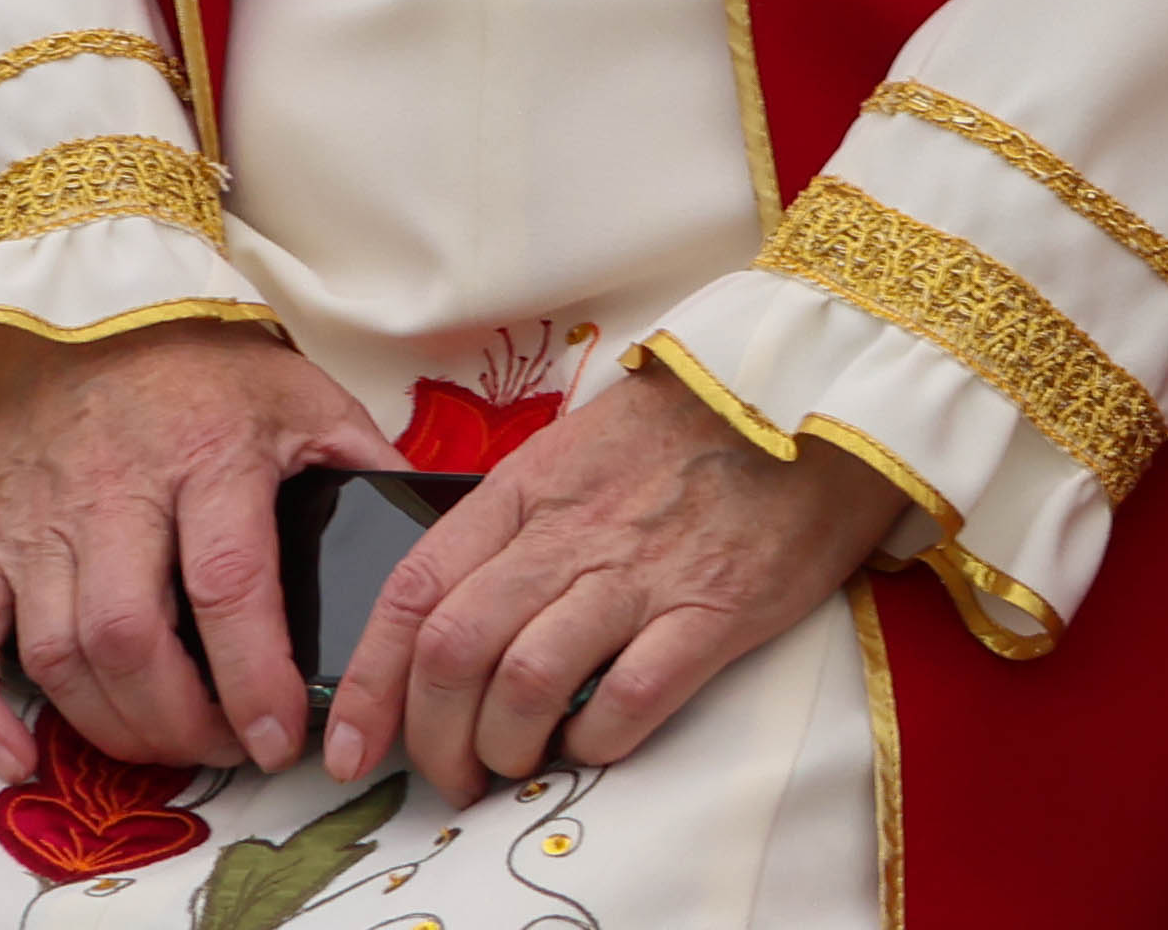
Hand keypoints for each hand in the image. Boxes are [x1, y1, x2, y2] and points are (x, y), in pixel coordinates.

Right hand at [0, 321, 392, 779]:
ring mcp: (40, 522)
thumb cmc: (208, 363)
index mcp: (207, 458)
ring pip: (56, 651)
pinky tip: (19, 759)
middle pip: (130, 637)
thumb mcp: (302, 397)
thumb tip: (422, 543)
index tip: (279, 739)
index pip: (228, 585)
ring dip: (107, 724)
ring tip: (163, 747)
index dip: (254, 676)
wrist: (94, 304)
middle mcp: (115, 495)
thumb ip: (362, 468)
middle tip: (224, 748)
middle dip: (179, 720)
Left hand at [332, 356, 897, 799]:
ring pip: (524, 684)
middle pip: (453, 652)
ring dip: (504, 748)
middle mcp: (570, 531)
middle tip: (446, 774)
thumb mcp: (579, 450)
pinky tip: (594, 744)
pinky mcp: (713, 611)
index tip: (350, 743)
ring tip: (515, 765)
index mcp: (526, 488)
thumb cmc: (693, 428)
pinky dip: (595, 743)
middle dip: (430, 738)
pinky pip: (629, 701)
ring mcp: (641, 572)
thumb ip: (515, 522)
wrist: (816, 393)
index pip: (411, 591)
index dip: (367, 682)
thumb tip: (452, 608)